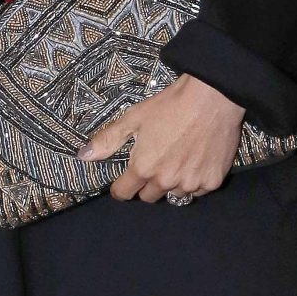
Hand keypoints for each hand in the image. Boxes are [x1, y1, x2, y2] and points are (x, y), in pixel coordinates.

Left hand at [81, 75, 244, 203]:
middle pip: (149, 197)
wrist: (212, 98)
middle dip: (147, 184)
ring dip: (172, 184)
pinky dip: (195, 181)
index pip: (124, 193)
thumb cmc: (170, 105)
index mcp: (143, 169)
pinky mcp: (212, 181)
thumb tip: (83, 156)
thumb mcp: (134, 118)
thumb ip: (108, 140)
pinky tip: (196, 162)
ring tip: (177, 161)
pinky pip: (198, 191)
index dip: (121, 186)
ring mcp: (191, 184)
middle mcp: (166, 182)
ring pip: (175, 195)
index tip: (125, 180)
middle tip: (155, 163)